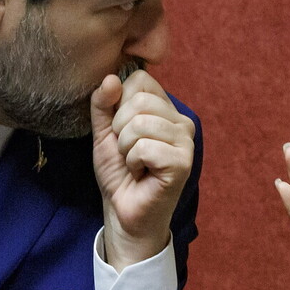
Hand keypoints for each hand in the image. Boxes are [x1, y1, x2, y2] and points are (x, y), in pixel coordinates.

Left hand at [91, 70, 194, 268]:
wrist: (123, 211)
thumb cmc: (118, 173)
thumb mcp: (103, 132)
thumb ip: (103, 103)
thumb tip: (111, 78)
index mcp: (165, 108)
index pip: (139, 80)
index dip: (118, 105)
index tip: (121, 131)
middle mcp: (181, 120)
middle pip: (138, 101)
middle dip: (119, 130)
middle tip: (127, 152)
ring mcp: (186, 141)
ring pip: (140, 124)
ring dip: (126, 149)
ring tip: (135, 164)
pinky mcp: (183, 162)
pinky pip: (145, 147)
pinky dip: (134, 162)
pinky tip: (143, 174)